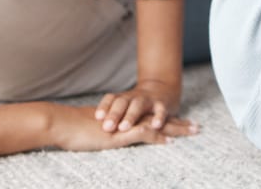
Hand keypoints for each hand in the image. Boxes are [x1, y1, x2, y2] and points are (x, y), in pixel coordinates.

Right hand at [50, 103, 195, 150]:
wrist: (63, 124)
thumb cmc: (74, 131)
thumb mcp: (96, 133)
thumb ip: (108, 133)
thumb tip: (111, 137)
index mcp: (125, 119)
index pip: (151, 119)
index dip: (168, 122)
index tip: (183, 124)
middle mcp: (128, 119)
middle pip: (159, 120)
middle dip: (179, 124)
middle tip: (197, 127)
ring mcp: (124, 125)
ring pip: (156, 125)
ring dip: (175, 128)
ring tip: (193, 131)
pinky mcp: (119, 133)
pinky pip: (142, 134)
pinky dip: (157, 136)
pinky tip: (169, 140)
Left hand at [95, 78, 186, 132]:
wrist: (162, 89)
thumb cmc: (137, 103)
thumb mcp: (124, 106)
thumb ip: (111, 114)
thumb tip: (89, 125)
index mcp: (123, 98)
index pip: (111, 99)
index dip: (104, 107)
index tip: (97, 117)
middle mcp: (134, 97)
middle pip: (122, 102)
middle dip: (114, 114)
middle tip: (106, 127)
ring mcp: (148, 100)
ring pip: (139, 105)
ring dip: (131, 115)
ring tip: (124, 128)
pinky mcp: (163, 105)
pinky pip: (161, 110)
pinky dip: (158, 117)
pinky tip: (155, 126)